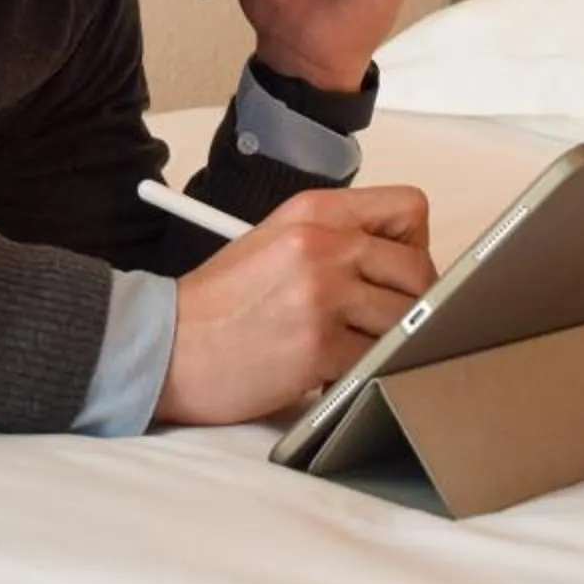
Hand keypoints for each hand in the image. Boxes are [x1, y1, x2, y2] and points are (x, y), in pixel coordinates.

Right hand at [155, 185, 434, 425]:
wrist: (165, 345)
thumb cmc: (219, 303)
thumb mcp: (276, 241)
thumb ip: (337, 240)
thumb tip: (404, 267)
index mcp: (314, 211)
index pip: (409, 210)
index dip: (415, 245)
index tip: (396, 273)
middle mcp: (322, 244)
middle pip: (419, 270)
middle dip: (412, 305)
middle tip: (382, 325)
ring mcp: (321, 294)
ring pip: (405, 320)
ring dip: (387, 343)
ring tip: (351, 349)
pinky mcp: (318, 345)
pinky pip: (377, 361)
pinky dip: (364, 373)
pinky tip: (332, 372)